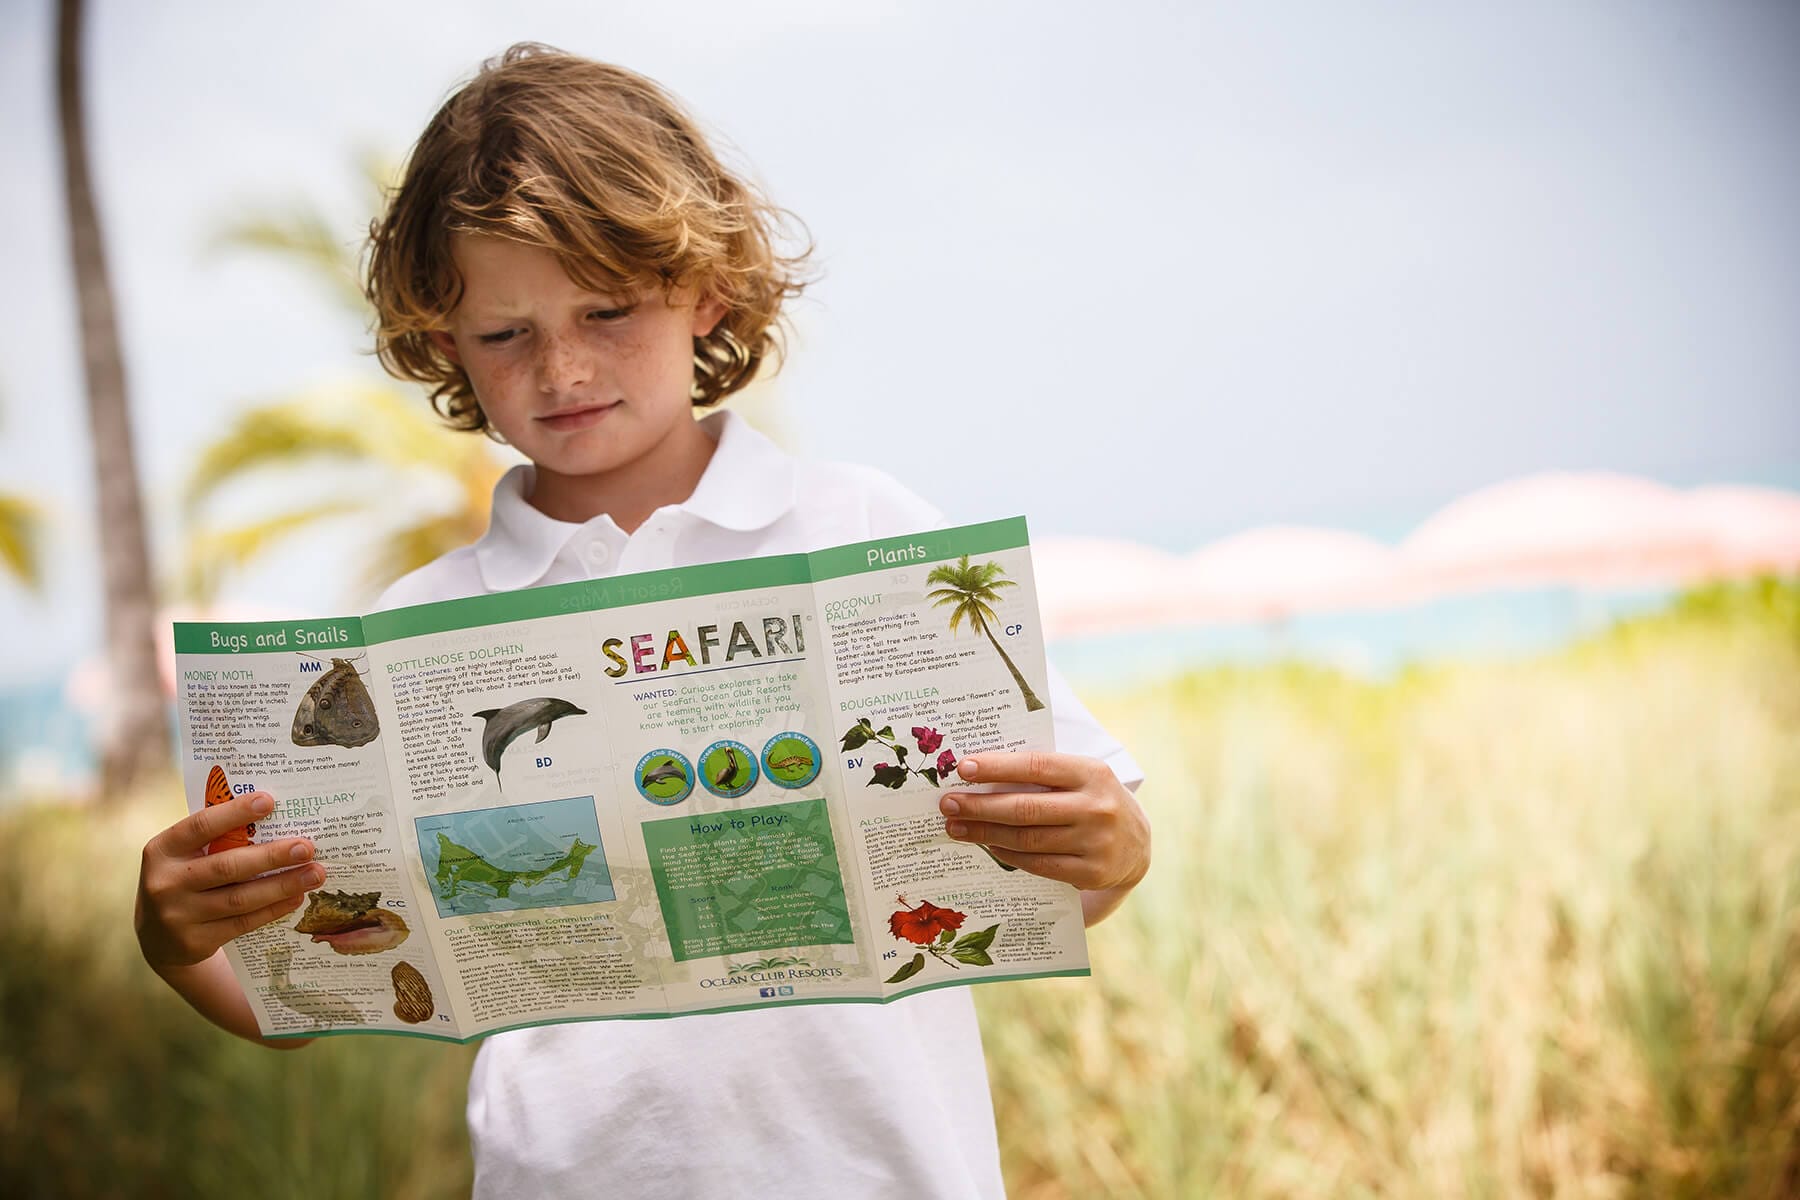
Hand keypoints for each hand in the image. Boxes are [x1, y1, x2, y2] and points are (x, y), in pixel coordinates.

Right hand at [136, 791, 325, 972]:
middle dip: (272, 856)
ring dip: (282, 885)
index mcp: (162, 850)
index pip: (200, 826)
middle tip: (307, 847)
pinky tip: (296, 897)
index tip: (269, 801)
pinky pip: (243, 923)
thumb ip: (217, 839)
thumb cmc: (185, 879)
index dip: (234, 813)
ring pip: (240, 898)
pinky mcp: (194, 942)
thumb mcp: (186, 856)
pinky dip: (273, 909)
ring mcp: (178, 915)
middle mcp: (165, 883)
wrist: (158, 938)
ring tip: (315, 874)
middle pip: (227, 866)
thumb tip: (277, 817)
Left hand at [939, 751, 1150, 920]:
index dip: (998, 767)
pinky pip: (1037, 864)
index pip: (1036, 766)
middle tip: (948, 803)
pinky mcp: (1089, 873)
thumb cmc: (1094, 800)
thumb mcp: (1081, 777)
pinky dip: (1007, 854)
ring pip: (1026, 839)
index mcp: (1092, 773)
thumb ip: (1043, 773)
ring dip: (985, 832)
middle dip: (980, 805)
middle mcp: (1096, 807)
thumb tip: (981, 772)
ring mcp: (1094, 843)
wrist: (1137, 845)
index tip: (963, 768)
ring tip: (957, 826)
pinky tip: (987, 845)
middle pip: (1025, 807)